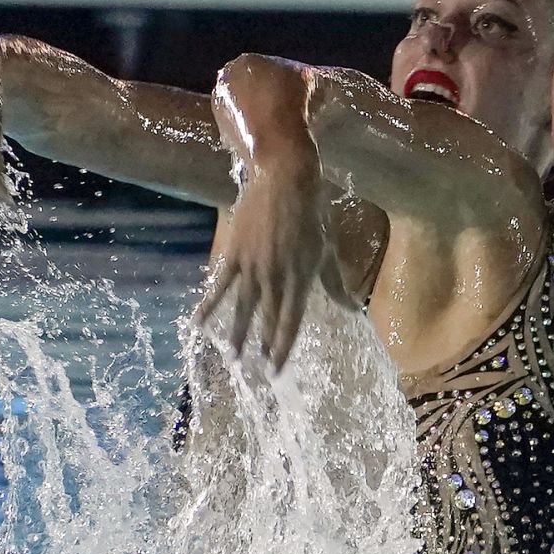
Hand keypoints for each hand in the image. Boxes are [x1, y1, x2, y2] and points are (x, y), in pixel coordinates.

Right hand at [198, 157, 349, 371]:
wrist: (286, 180)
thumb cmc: (311, 216)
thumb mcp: (326, 251)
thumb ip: (335, 285)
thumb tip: (354, 311)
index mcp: (301, 278)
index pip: (291, 321)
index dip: (283, 347)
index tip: (276, 371)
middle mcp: (277, 276)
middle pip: (268, 318)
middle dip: (263, 345)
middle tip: (255, 373)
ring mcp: (253, 265)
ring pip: (244, 306)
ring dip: (238, 333)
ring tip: (233, 357)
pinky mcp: (235, 252)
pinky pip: (220, 284)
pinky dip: (209, 304)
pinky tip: (199, 323)